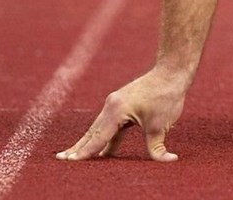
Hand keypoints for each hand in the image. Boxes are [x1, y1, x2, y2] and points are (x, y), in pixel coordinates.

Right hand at [56, 69, 186, 161]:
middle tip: (61, 160)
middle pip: (92, 132)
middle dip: (78, 148)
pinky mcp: (122, 104)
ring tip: (74, 157)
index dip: (84, 152)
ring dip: (89, 143)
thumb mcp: (161, 125)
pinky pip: (109, 125)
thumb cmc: (166, 96)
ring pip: (99, 128)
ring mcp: (115, 104)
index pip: (98, 138)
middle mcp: (111, 106)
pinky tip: (101, 152)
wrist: (172, 71)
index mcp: (116, 111)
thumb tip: (169, 160)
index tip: (70, 161)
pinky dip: (104, 138)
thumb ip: (158, 147)